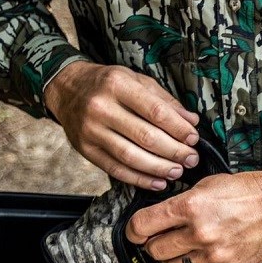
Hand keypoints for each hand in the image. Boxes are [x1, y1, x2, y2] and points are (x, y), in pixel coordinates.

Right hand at [44, 61, 200, 190]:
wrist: (67, 89)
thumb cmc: (108, 84)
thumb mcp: (137, 80)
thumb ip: (165, 101)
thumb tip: (191, 121)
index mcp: (118, 85)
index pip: (156, 112)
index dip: (178, 129)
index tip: (194, 139)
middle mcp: (101, 108)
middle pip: (146, 137)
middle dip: (174, 151)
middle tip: (191, 158)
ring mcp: (91, 131)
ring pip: (131, 157)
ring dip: (159, 168)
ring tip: (178, 171)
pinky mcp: (86, 150)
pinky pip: (116, 170)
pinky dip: (140, 179)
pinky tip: (158, 181)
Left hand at [125, 171, 261, 262]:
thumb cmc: (244, 193)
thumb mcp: (206, 185)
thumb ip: (179, 203)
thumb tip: (157, 220)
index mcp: (190, 207)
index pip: (142, 226)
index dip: (134, 231)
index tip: (136, 233)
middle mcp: (199, 233)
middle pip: (155, 250)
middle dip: (155, 244)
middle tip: (164, 239)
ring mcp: (213, 255)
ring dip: (173, 260)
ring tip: (183, 250)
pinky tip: (197, 260)